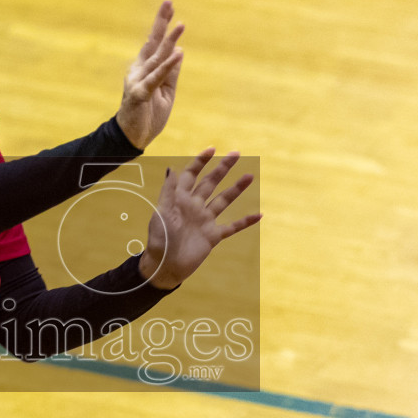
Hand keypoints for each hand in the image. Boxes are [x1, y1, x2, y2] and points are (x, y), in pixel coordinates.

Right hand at [116, 0, 183, 149]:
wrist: (132, 138)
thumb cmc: (148, 114)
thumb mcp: (166, 91)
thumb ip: (170, 72)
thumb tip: (180, 52)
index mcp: (145, 68)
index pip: (156, 43)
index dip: (163, 25)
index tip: (170, 6)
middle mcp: (139, 70)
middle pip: (153, 43)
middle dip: (162, 22)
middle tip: (169, 1)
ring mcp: (138, 81)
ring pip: (157, 58)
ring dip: (170, 42)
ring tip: (181, 26)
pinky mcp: (139, 94)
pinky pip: (156, 78)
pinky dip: (168, 67)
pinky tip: (178, 54)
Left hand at [138, 147, 261, 289]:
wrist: (164, 267)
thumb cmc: (158, 239)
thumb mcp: (161, 212)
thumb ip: (168, 191)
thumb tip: (171, 167)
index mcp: (180, 199)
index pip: (191, 175)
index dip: (201, 162)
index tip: (213, 149)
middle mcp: (194, 207)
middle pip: (211, 183)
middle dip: (223, 168)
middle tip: (236, 153)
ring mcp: (205, 221)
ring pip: (223, 201)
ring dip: (236, 189)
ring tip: (249, 176)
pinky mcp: (213, 236)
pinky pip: (232, 227)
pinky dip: (245, 222)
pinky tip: (259, 214)